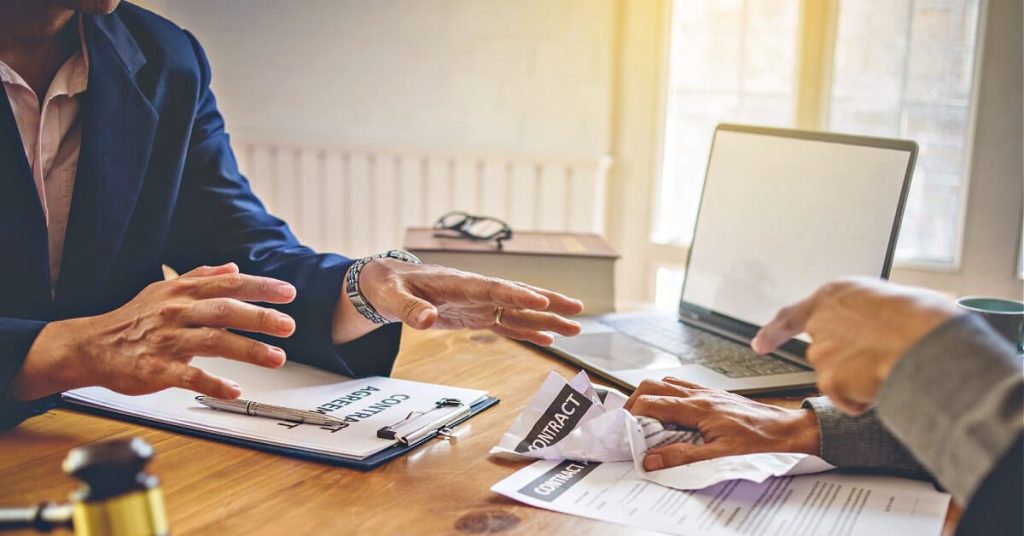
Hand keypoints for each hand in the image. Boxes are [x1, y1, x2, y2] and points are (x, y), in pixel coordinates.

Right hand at [12, 263, 297, 400]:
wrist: (91, 346)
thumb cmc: (134, 319)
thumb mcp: (166, 289)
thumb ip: (201, 277)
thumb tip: (233, 267)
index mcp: (183, 292)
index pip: (229, 285)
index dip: (260, 287)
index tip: (287, 293)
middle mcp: (177, 312)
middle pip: (225, 310)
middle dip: (260, 317)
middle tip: (288, 325)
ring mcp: (166, 340)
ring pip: (213, 341)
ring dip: (248, 350)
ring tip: (277, 358)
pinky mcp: (155, 368)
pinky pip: (188, 376)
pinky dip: (213, 383)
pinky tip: (235, 390)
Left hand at [335, 259, 583, 344]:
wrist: (385, 283)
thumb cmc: (388, 285)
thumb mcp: (391, 297)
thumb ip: (409, 309)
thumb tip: (428, 320)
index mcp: (458, 282)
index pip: (494, 288)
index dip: (518, 294)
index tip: (542, 300)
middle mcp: (475, 291)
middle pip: (517, 295)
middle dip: (548, 302)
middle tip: (577, 309)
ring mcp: (478, 304)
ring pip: (518, 311)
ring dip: (547, 319)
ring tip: (576, 327)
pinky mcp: (475, 316)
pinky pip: (506, 325)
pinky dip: (527, 331)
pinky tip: (548, 339)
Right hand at [625, 377, 820, 470]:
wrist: (784, 428)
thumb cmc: (758, 439)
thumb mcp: (718, 454)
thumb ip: (682, 456)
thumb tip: (652, 460)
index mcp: (697, 407)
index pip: (651, 402)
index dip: (632, 414)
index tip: (625, 428)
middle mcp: (698, 394)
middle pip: (652, 386)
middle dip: (634, 401)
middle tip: (628, 421)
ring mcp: (704, 391)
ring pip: (665, 382)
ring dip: (649, 396)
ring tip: (644, 417)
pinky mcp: (711, 393)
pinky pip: (680, 385)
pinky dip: (666, 394)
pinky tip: (669, 410)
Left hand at [751, 277, 959, 413]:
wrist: (926, 338)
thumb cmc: (921, 316)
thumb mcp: (889, 300)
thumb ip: (867, 316)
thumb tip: (878, 331)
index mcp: (832, 296)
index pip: (791, 317)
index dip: (773, 333)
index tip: (759, 345)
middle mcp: (820, 323)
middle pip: (825, 355)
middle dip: (849, 363)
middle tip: (884, 356)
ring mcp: (821, 352)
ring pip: (838, 379)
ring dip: (860, 380)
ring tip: (892, 364)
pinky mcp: (828, 379)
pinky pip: (847, 401)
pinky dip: (864, 400)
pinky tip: (884, 383)